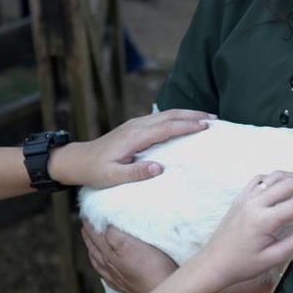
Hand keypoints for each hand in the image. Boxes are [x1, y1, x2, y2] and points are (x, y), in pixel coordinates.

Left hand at [47, 110, 215, 188]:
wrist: (78, 160)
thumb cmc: (95, 171)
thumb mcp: (112, 177)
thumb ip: (135, 173)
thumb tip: (159, 168)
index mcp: (134, 137)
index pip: (166, 128)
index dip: (186, 126)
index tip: (205, 126)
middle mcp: (136, 126)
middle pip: (169, 115)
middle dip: (193, 115)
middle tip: (215, 119)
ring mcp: (135, 124)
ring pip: (166, 114)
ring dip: (187, 114)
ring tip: (207, 118)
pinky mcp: (135, 126)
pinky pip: (160, 118)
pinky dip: (177, 117)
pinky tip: (186, 122)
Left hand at [83, 221, 177, 292]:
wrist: (161, 291)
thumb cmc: (150, 266)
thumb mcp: (132, 244)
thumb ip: (115, 235)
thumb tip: (105, 228)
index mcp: (109, 254)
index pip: (95, 236)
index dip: (90, 225)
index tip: (85, 216)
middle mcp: (108, 267)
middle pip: (94, 248)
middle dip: (89, 236)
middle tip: (85, 226)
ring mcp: (115, 278)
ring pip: (98, 262)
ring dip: (92, 251)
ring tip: (90, 245)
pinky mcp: (124, 286)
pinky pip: (105, 275)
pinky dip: (100, 268)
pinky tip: (103, 269)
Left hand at [189, 172, 292, 292]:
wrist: (213, 264)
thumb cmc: (242, 265)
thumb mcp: (273, 257)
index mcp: (263, 220)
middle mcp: (254, 203)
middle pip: (290, 184)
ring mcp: (246, 198)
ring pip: (276, 176)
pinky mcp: (240, 198)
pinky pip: (260, 178)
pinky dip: (277, 177)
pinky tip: (287, 184)